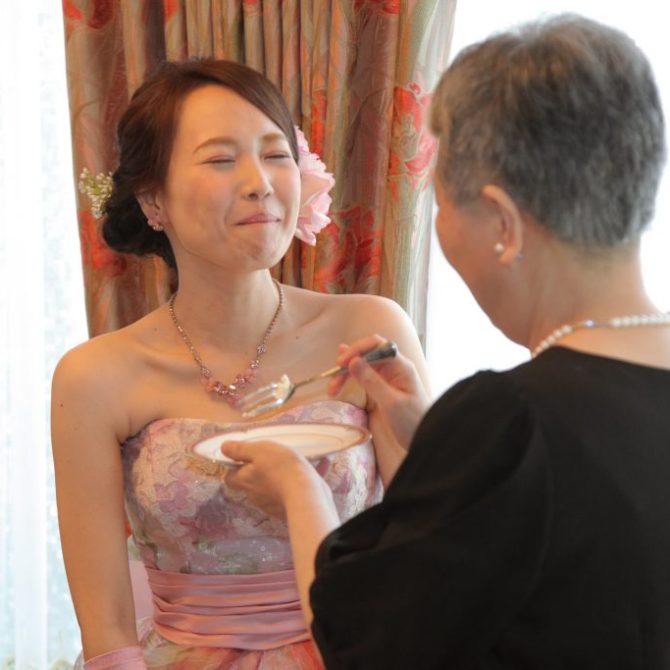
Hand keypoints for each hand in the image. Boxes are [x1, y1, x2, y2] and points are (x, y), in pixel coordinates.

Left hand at [221, 440, 323, 519]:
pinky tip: (300, 479)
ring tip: (289, 468)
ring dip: (273, 481)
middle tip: (270, 460)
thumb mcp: (260, 450)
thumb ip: (241, 449)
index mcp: (244, 480)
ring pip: (266, 490)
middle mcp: (253, 495)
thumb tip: (223, 448)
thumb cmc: (282, 468)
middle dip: (257, 473)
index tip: (245, 458)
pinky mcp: (283, 511)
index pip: (230, 476)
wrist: (306, 495)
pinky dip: (287, 489)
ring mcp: (268, 505)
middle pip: (249, 483)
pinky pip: (282, 497)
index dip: (235, 467)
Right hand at [328, 334, 430, 450]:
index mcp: (400, 366)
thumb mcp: (390, 403)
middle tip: (333, 377)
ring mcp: (389, 376)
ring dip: (347, 373)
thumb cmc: (412, 422)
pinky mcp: (384, 387)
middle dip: (349, 362)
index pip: (376, 345)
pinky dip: (352, 379)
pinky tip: (340, 377)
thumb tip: (353, 361)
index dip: (357, 350)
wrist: (424, 439)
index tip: (341, 363)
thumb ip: (372, 381)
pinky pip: (365, 376)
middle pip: (367, 354)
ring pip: (363, 365)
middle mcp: (395, 367)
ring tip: (332, 388)